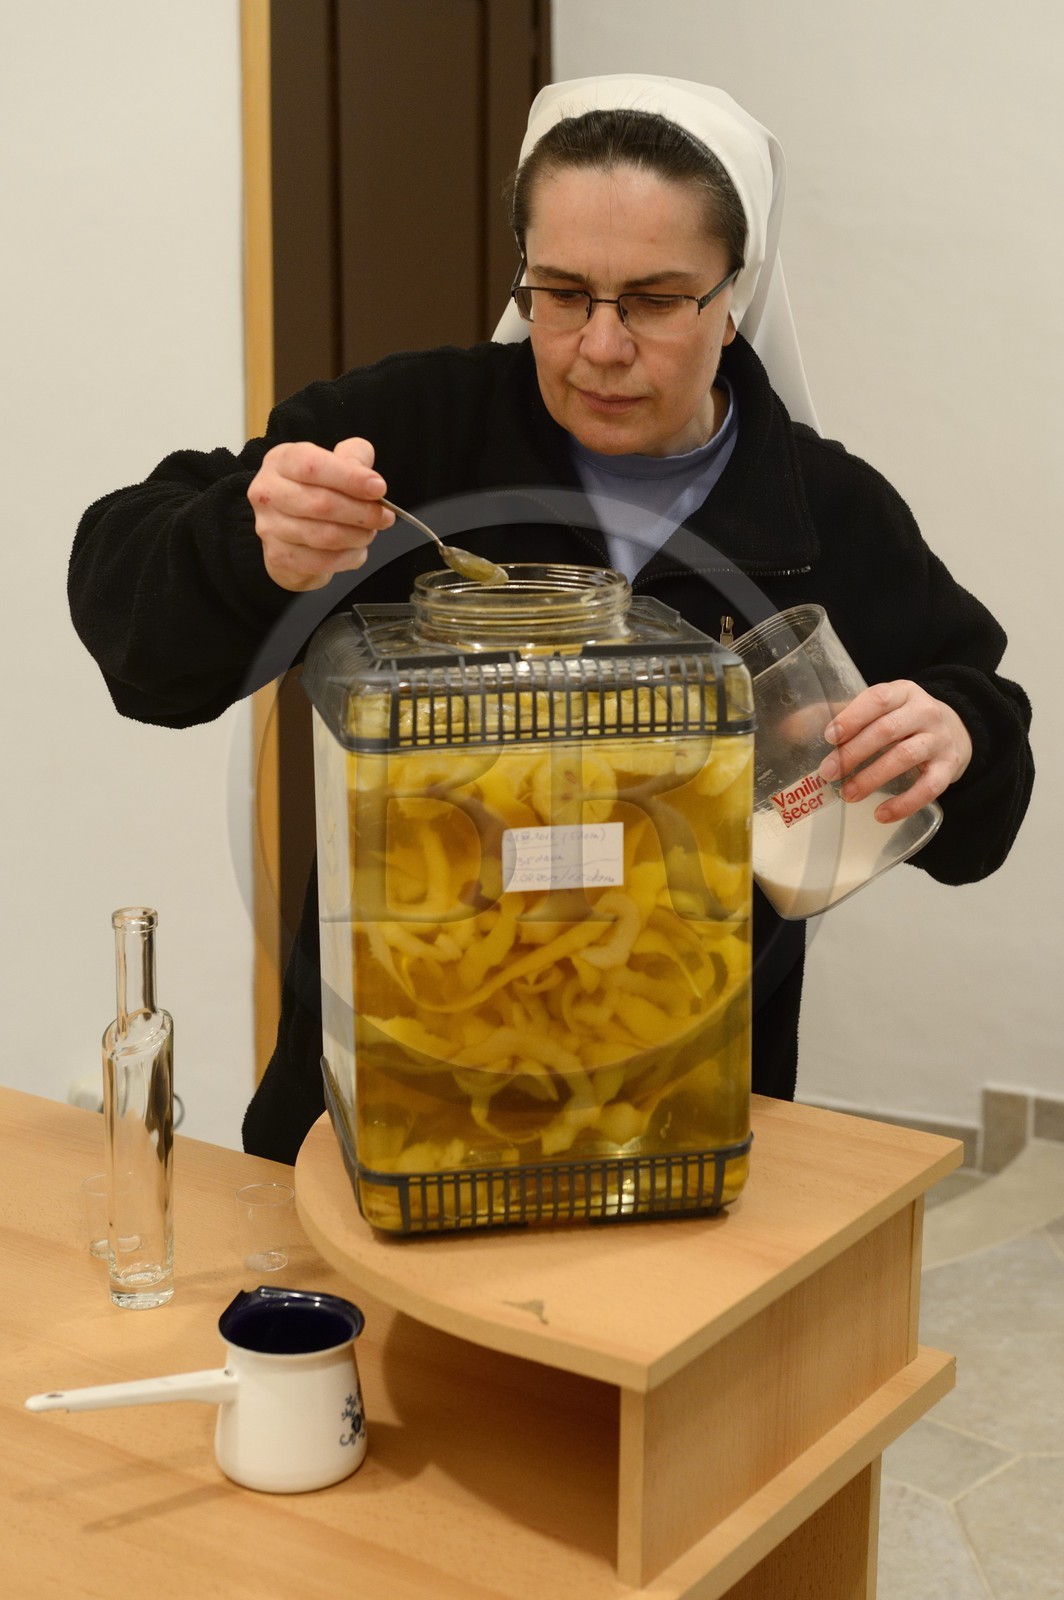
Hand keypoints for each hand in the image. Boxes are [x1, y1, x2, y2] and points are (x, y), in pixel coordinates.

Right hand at [247, 437, 395, 591]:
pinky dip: (348, 557)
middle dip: (362, 512)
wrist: (289, 529)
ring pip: (324, 536)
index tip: (378, 487)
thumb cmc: (315, 490)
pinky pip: (322, 561)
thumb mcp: (334, 462)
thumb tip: (369, 479)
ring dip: (358, 536)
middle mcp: (268, 492)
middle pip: (321, 504)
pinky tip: (357, 549)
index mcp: (281, 461)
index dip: (350, 478)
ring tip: (370, 532)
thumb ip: (353, 457)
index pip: (313, 466)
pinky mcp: (278, 556)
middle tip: (385, 516)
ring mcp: (270, 527)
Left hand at [818, 680, 972, 821]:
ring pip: (906, 756)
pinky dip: (905, 803)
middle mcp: (925, 712)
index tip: (829, 737)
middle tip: (828, 772)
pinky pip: (929, 787)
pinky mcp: (949, 767)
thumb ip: (836, 715)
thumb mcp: (875, 710)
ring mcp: (939, 739)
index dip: (852, 717)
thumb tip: (789, 727)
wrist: (954, 732)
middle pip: (888, 730)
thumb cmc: (901, 721)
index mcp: (903, 692)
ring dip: (873, 777)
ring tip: (848, 795)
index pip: (878, 699)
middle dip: (854, 752)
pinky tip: (881, 814)